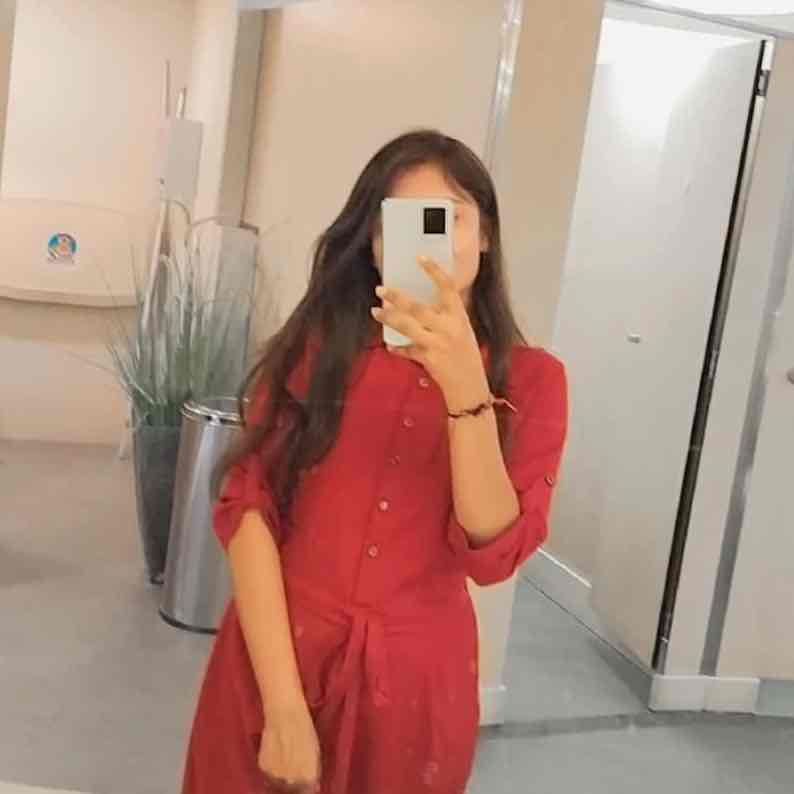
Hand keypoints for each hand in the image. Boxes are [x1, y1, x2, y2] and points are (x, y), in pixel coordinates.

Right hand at [258, 702, 321, 792]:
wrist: (285, 715)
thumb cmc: (305, 729)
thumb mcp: (315, 752)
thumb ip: (313, 771)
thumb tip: (312, 786)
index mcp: (308, 777)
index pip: (307, 791)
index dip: (306, 785)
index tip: (305, 778)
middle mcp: (292, 781)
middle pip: (292, 789)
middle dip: (295, 782)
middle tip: (294, 767)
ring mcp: (276, 776)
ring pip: (279, 784)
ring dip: (282, 777)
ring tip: (284, 760)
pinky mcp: (263, 768)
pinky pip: (268, 774)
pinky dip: (272, 768)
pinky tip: (276, 754)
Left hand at [371, 256, 489, 410]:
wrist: (470, 385)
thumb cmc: (466, 354)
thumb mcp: (461, 329)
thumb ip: (445, 316)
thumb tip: (420, 303)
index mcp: (459, 316)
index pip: (448, 287)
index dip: (434, 270)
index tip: (419, 257)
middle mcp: (448, 327)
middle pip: (417, 307)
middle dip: (397, 297)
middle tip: (380, 289)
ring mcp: (437, 343)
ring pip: (407, 326)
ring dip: (388, 318)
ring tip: (375, 311)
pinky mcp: (428, 358)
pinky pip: (407, 350)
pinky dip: (397, 347)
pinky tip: (389, 344)